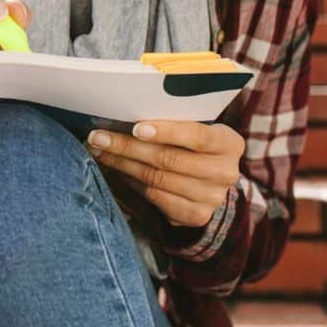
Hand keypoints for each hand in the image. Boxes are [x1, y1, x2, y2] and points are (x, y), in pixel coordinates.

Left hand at [86, 120, 244, 228]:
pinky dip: (130, 181)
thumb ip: (173, 120)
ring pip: (156, 179)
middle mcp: (224, 172)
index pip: (197, 136)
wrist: (210, 180)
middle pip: (169, 159)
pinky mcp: (195, 216)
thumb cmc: (194, 143)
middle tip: (98, 137)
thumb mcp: (195, 126)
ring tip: (99, 151)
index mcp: (229, 143)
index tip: (135, 127)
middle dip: (127, 147)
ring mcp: (211, 198)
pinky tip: (115, 169)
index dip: (166, 131)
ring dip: (122, 164)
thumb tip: (126, 110)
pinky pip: (154, 196)